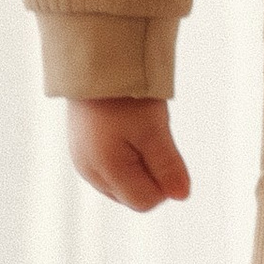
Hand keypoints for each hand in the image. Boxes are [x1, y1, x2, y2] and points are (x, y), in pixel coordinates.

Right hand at [66, 93, 192, 211]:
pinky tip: (124, 130)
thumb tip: (182, 196)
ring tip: (134, 128)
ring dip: (138, 164)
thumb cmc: (126, 94)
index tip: (162, 144)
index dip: (163, 180)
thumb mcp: (154, 130)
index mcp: (105, 170)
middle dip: (149, 173)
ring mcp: (83, 163)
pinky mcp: (82, 152)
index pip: (146, 201)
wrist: (94, 61)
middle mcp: (89, 173)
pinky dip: (125, 156)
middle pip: (134, 195)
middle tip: (147, 134)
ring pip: (124, 183)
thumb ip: (168, 167)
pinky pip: (112, 170)